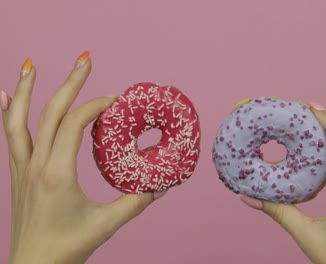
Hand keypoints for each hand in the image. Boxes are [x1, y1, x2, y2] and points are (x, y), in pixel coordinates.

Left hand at [1, 52, 165, 263]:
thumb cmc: (67, 248)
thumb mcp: (107, 224)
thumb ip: (136, 202)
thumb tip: (161, 185)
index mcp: (58, 174)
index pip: (74, 125)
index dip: (95, 107)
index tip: (115, 102)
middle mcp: (35, 165)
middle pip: (49, 113)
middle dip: (70, 83)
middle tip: (85, 59)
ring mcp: (22, 168)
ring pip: (18, 120)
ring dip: (27, 90)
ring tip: (32, 65)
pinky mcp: (18, 174)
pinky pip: (10, 136)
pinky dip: (8, 112)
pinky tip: (6, 95)